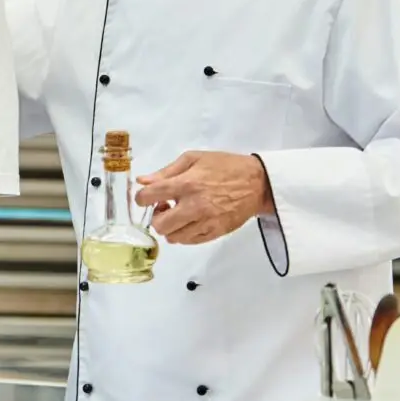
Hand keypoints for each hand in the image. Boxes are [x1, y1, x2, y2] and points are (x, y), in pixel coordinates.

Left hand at [133, 150, 274, 244]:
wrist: (257, 183)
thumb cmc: (224, 166)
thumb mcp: (194, 159)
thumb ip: (166, 171)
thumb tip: (142, 181)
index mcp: (186, 184)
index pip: (148, 197)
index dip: (142, 198)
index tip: (146, 197)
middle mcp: (194, 206)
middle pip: (160, 224)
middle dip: (156, 216)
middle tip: (165, 207)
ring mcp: (205, 222)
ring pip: (173, 237)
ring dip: (170, 227)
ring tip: (179, 214)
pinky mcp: (215, 233)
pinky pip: (189, 242)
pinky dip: (184, 234)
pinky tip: (190, 221)